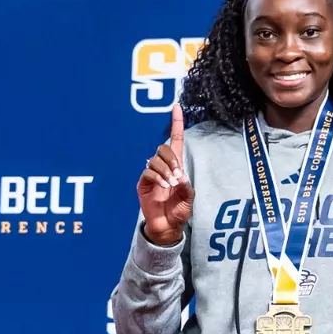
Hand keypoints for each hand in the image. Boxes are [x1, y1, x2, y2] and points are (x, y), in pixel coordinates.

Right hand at [138, 102, 193, 245]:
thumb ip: (187, 187)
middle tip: (178, 176)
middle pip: (164, 148)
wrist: (167, 227)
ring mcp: (152, 174)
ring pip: (155, 159)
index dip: (176, 123)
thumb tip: (179, 175)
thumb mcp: (189, 199)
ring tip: (171, 185)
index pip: (175, 139)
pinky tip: (164, 186)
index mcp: (176, 166)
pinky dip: (158, 177)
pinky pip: (148, 171)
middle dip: (172, 159)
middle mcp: (163, 166)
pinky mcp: (143, 183)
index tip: (176, 106)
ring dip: (166, 170)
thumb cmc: (179, 211)